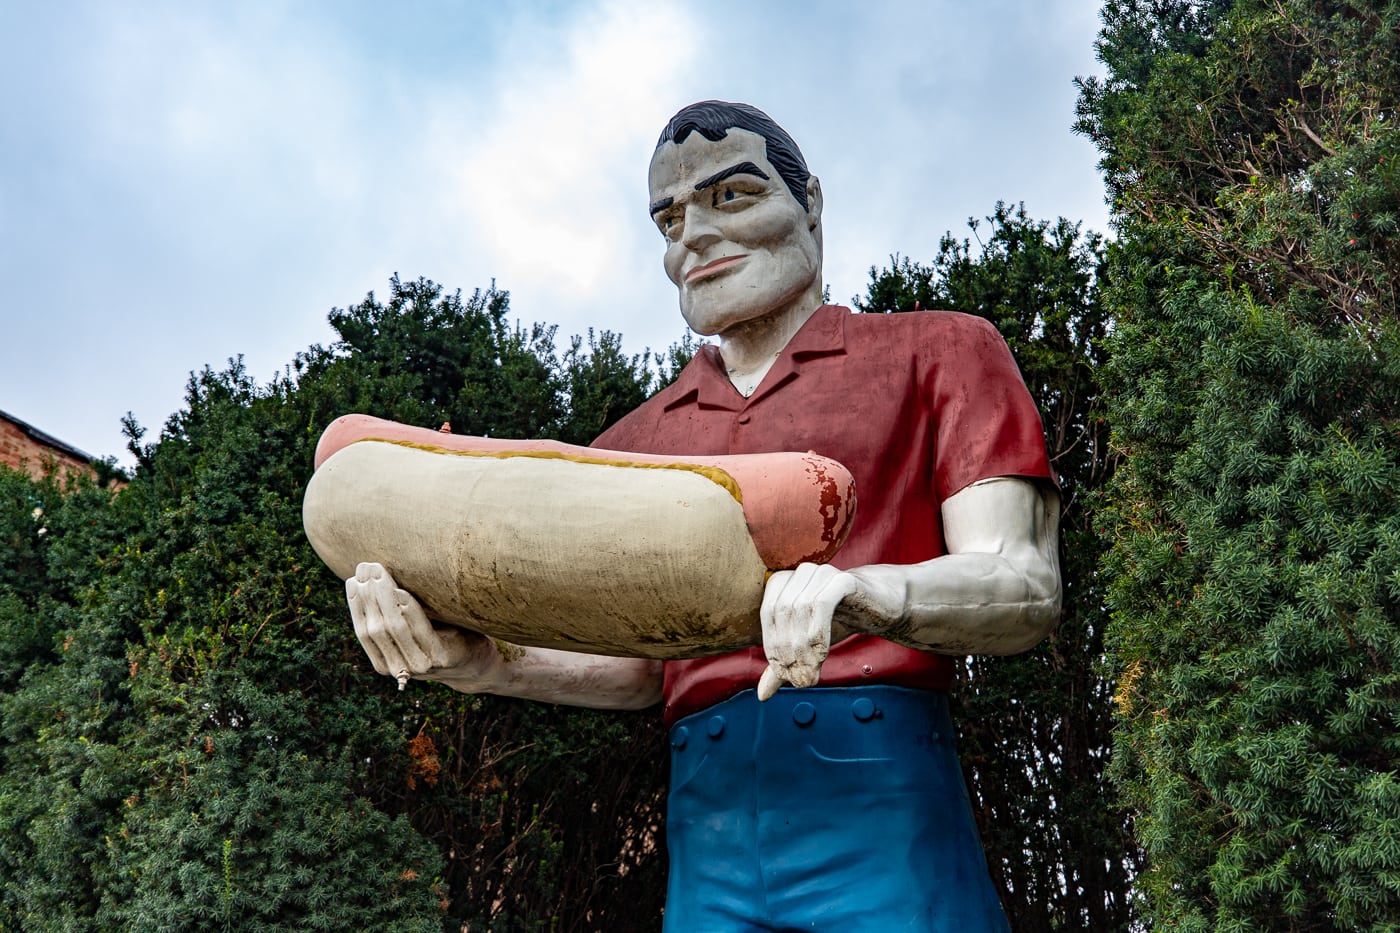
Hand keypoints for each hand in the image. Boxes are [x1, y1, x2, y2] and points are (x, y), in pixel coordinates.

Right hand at [346, 562, 501, 691]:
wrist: (475, 661)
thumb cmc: (439, 636)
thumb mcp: (410, 628)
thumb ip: (390, 615)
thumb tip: (364, 579)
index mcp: (385, 662)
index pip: (362, 632)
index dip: (355, 605)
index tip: (352, 578)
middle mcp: (399, 668)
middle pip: (375, 628)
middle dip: (368, 596)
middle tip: (365, 568)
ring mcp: (420, 664)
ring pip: (394, 627)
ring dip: (384, 597)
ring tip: (378, 574)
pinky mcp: (441, 657)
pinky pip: (421, 630)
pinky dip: (410, 610)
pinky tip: (403, 591)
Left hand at [756, 562, 860, 700]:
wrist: (878, 605)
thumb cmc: (837, 621)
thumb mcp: (806, 646)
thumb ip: (784, 665)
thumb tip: (762, 695)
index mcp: (783, 582)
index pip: (768, 615)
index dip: (772, 647)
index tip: (785, 674)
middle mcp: (799, 572)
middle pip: (782, 612)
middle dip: (788, 650)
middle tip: (799, 678)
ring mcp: (821, 572)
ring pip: (800, 608)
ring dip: (803, 646)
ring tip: (812, 670)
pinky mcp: (842, 579)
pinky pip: (822, 604)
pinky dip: (818, 632)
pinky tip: (823, 653)